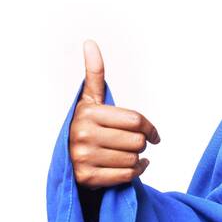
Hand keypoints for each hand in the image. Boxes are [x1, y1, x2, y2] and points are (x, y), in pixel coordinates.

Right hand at [68, 40, 159, 189]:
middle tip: (133, 144)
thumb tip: (90, 43)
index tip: (153, 133)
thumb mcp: (91, 100)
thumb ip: (94, 74)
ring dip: (138, 159)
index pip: (137, 121)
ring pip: (134, 159)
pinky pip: (128, 175)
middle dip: (141, 143)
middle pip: (138, 141)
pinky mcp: (87, 178)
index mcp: (87, 113)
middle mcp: (82, 135)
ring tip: (128, 155)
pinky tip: (131, 166)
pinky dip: (136, 172)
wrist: (68, 159)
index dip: (150, 128)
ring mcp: (83, 158)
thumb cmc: (88, 126)